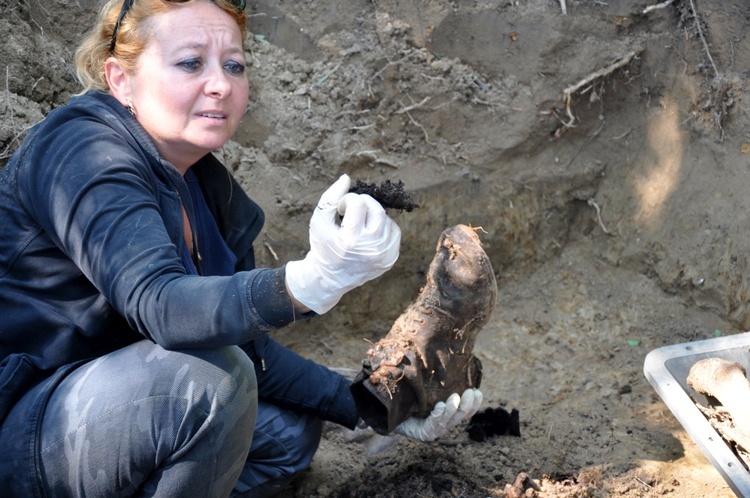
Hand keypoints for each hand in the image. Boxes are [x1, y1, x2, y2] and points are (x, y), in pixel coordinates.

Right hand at [285, 174, 400, 313]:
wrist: (330, 278)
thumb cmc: (323, 246)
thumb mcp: (319, 221)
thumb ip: (331, 197)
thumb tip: (347, 177)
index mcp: (351, 241)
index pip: (358, 203)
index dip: (347, 200)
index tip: (341, 209)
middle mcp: (371, 250)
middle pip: (377, 209)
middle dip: (364, 203)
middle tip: (352, 210)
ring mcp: (383, 256)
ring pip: (387, 219)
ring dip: (373, 215)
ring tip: (359, 223)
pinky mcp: (390, 259)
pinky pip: (394, 232)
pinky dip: (383, 227)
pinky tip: (369, 233)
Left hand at [393, 388, 482, 441]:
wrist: (390, 412)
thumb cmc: (411, 398)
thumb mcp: (428, 390)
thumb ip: (440, 384)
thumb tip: (450, 363)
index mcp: (448, 416)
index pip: (466, 413)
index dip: (474, 404)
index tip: (478, 392)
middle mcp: (443, 425)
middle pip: (460, 417)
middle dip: (466, 405)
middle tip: (470, 392)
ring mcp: (433, 431)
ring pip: (447, 421)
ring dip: (452, 409)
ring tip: (455, 397)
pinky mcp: (422, 434)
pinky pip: (431, 424)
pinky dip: (437, 415)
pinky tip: (440, 406)